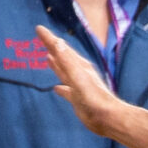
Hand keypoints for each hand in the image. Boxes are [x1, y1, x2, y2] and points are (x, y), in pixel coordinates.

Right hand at [44, 29, 147, 147]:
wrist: (108, 119)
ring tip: (48, 57)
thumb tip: (57, 43)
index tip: (38, 28)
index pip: (61, 48)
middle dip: (53, 48)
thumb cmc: (94, 99)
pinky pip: (66, 91)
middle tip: (43, 38)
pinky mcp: (78, 100)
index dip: (49, 39)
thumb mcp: (78, 78)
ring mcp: (78, 87)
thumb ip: (68, 62)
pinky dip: (61, 88)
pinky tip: (56, 88)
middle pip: (63, 57)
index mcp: (79, 66)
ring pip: (64, 72)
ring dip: (56, 65)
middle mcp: (79, 74)